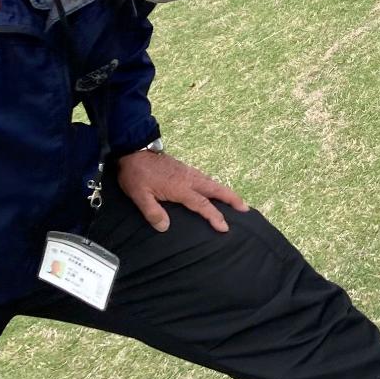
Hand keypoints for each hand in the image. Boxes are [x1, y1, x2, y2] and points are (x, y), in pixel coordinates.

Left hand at [116, 150, 248, 233]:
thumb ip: (152, 212)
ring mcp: (188, 172)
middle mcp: (189, 179)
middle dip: (232, 199)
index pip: (203, 205)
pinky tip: (215, 190)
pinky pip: (206, 179)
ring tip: (236, 202)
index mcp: (180, 188)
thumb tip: (165, 227)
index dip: (215, 217)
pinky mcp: (185, 169)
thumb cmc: (136, 174)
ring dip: (225, 192)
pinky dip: (215, 186)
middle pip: (216, 189)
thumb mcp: (139, 196)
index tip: (225, 228)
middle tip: (245, 209)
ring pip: (212, 183)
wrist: (134, 151)